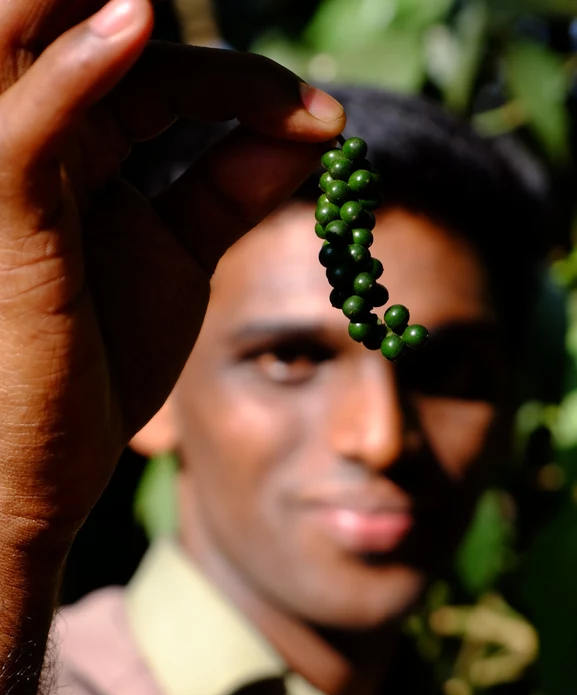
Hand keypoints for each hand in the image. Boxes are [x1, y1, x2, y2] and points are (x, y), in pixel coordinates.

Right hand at [0, 0, 344, 557]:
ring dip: (88, 2)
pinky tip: (135, 22)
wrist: (49, 459)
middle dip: (151, 16)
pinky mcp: (5, 227)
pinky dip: (75, 75)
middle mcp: (32, 141)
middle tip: (255, 62)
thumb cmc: (99, 360)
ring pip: (23, 43)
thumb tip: (322, 128)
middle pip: (82, 26)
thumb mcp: (178, 255)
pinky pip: (28, 135)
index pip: (156, 71)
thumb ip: (236, 186)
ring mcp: (9, 179)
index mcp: (74, 145)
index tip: (330, 120)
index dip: (245, 82)